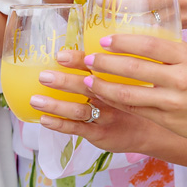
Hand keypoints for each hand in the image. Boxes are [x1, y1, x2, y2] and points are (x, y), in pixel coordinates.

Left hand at [31, 49, 163, 152]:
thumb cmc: (129, 102)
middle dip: (63, 82)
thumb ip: (102, 69)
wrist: (150, 132)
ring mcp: (104, 117)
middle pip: (85, 87)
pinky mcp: (100, 134)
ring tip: (35, 100)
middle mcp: (108, 97)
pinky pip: (77, 129)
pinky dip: (60, 124)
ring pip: (78, 110)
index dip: (77, 60)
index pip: (95, 67)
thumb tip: (69, 53)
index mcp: (113, 80)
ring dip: (55, 105)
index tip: (60, 55)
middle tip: (43, 76)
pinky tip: (44, 119)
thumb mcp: (123, 83)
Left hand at [80, 34, 186, 155]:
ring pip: (128, 93)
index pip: (149, 45)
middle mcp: (180, 78)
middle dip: (105, 63)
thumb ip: (172, 52)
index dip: (123, 42)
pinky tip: (102, 96)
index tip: (104, 41)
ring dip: (103, 86)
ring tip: (87, 80)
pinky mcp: (167, 119)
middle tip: (87, 59)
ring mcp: (172, 101)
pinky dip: (115, 102)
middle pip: (133, 68)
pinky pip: (134, 109)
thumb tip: (138, 40)